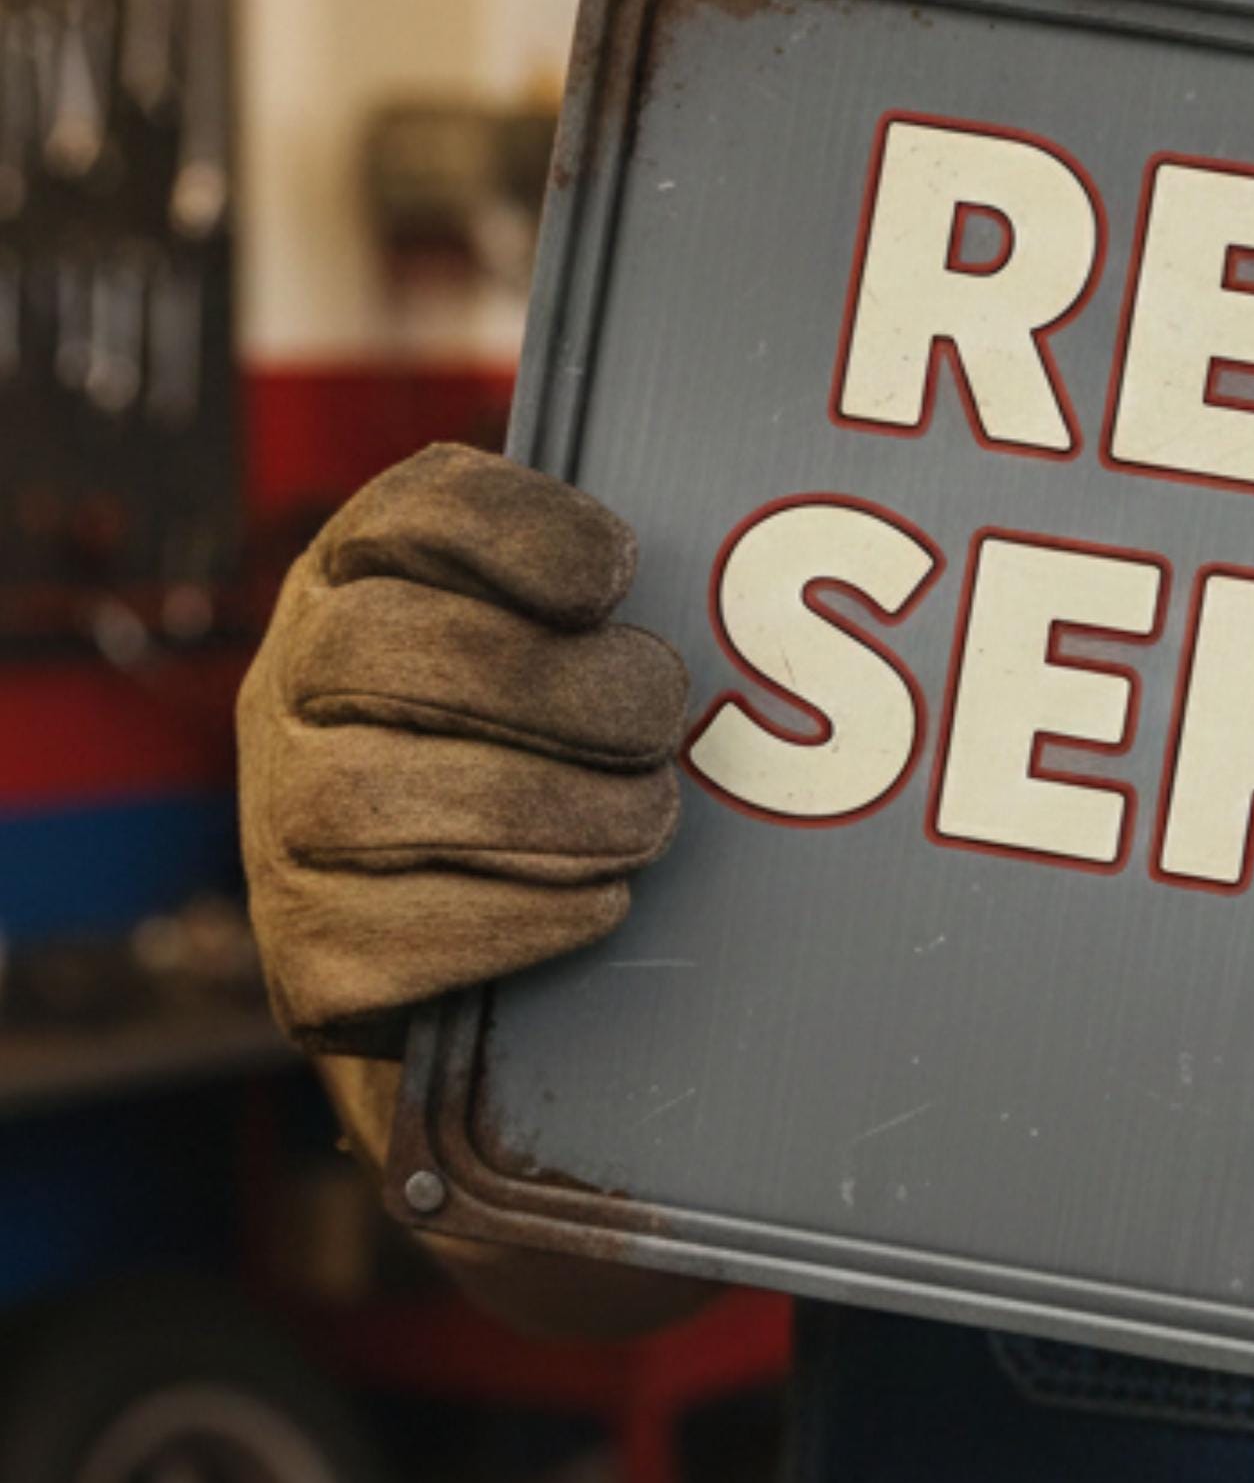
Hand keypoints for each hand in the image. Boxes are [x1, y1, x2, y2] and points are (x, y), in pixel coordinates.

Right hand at [238, 444, 687, 1054]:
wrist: (459, 970)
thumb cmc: (540, 776)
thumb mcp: (560, 668)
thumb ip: (605, 622)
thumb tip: (748, 612)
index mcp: (360, 586)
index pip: (407, 512)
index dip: (513, 532)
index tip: (616, 577)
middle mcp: (288, 691)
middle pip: (370, 647)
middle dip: (545, 685)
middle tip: (661, 720)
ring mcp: (278, 825)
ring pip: (365, 799)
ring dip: (547, 808)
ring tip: (648, 819)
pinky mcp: (307, 955)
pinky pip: (393, 932)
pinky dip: (524, 913)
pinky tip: (602, 901)